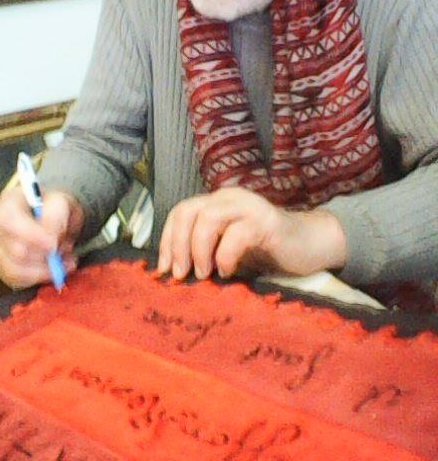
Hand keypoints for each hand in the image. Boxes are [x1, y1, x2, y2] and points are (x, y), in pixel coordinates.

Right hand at [0, 187, 84, 288]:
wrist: (52, 215)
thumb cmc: (53, 206)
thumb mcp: (61, 202)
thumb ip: (56, 216)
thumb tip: (51, 239)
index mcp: (7, 204)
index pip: (8, 221)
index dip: (30, 235)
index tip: (53, 244)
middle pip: (14, 251)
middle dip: (46, 255)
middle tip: (66, 250)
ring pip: (15, 272)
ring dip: (45, 270)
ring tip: (63, 260)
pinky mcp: (3, 269)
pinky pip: (18, 282)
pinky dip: (40, 278)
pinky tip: (55, 269)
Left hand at [158, 187, 346, 279]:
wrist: (308, 246)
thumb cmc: (264, 251)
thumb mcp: (226, 250)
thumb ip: (203, 252)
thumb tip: (173, 273)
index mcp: (216, 202)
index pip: (180, 212)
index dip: (167, 240)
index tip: (164, 270)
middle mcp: (228, 198)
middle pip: (188, 211)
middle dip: (177, 245)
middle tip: (180, 274)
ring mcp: (248, 206)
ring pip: (208, 217)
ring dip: (199, 249)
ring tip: (203, 274)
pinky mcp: (267, 221)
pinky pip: (237, 235)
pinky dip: (226, 256)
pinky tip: (228, 271)